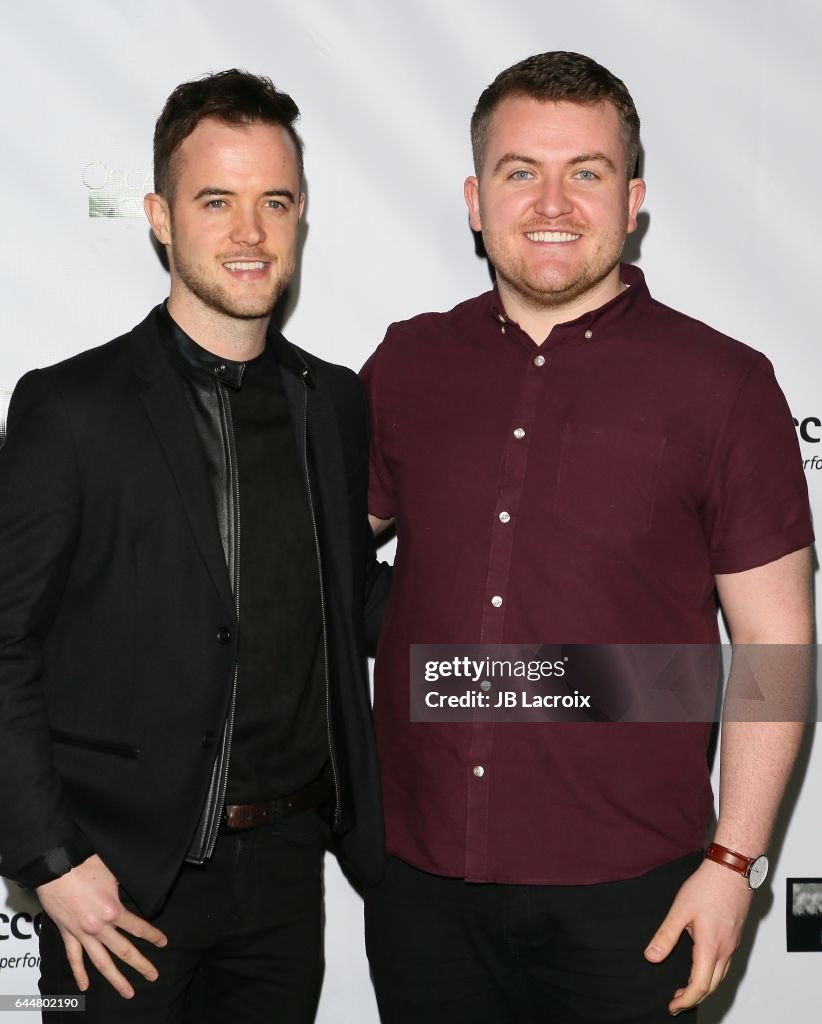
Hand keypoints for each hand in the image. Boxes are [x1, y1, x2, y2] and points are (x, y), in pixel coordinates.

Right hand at [36, 854, 167, 998]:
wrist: (56, 866)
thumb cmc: (85, 864)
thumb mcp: (113, 873)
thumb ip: (124, 888)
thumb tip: (134, 891)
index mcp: (113, 911)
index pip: (139, 928)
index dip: (153, 936)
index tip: (163, 943)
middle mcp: (99, 927)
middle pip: (124, 951)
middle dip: (141, 965)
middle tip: (153, 975)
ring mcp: (82, 933)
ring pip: (101, 962)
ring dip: (115, 979)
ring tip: (128, 992)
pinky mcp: (67, 933)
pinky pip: (74, 957)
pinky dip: (79, 973)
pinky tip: (84, 987)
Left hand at [644, 859, 751, 1014]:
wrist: (732, 871)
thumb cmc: (707, 887)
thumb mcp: (680, 910)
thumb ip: (665, 935)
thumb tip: (651, 957)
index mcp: (710, 948)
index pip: (699, 986)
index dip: (685, 1000)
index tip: (672, 1006)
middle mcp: (726, 951)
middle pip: (712, 986)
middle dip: (694, 998)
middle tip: (676, 1001)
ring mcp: (733, 944)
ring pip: (721, 976)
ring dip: (704, 987)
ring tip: (685, 988)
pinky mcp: (735, 937)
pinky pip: (725, 964)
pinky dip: (712, 974)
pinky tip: (701, 966)